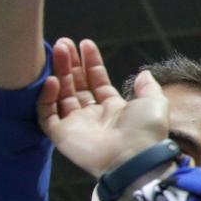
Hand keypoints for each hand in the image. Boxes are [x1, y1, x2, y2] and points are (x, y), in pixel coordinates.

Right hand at [36, 38, 170, 177]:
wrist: (133, 158)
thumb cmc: (146, 131)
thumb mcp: (154, 103)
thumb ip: (147, 87)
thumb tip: (144, 73)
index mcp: (114, 109)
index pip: (97, 81)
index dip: (91, 63)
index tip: (85, 43)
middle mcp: (93, 116)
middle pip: (77, 85)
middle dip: (70, 63)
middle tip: (63, 43)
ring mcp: (76, 125)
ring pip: (61, 95)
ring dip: (58, 72)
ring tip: (57, 49)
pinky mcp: (62, 136)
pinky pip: (47, 115)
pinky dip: (46, 98)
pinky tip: (52, 80)